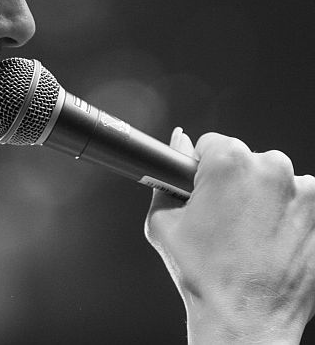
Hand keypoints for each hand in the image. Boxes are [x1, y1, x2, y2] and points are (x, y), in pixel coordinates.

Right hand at [145, 129, 314, 343]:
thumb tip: (174, 148)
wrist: (246, 320)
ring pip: (277, 183)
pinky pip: (303, 204)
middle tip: (225, 222)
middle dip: (236, 185)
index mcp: (229, 162)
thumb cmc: (206, 276)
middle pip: (248, 162)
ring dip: (266, 201)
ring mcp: (305, 192)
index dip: (203, 170)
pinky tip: (275, 243)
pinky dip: (291, 220)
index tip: (205, 191)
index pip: (211, 144)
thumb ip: (166, 179)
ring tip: (252, 237)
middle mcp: (272, 169)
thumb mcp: (163, 223)